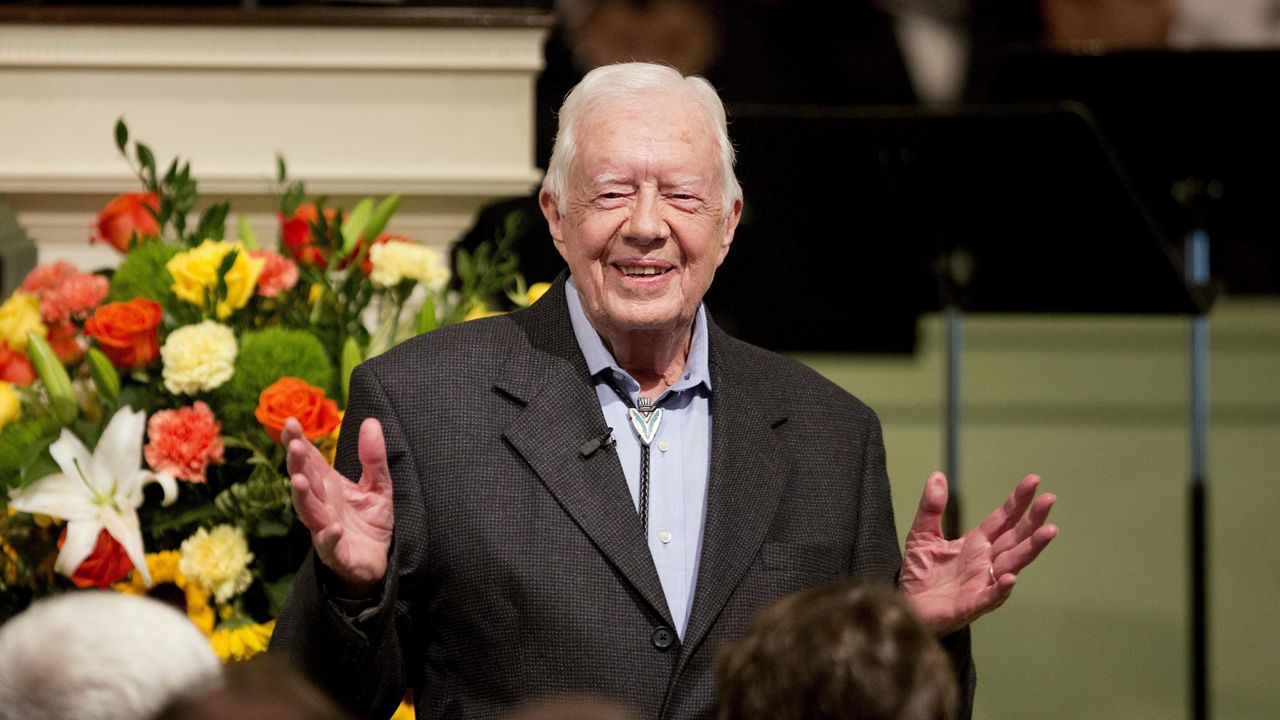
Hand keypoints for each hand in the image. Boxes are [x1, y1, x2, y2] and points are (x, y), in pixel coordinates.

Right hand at [285, 416, 393, 597]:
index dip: (298, 442)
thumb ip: (373, 457)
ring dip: (302, 497)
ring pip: (309, 511)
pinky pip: (329, 544)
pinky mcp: (336, 553)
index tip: (290, 422)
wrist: (378, 562)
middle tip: (295, 446)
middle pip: (305, 481)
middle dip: (298, 463)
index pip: (310, 460)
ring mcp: (325, 528)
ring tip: (299, 481)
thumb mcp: (378, 485)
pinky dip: (328, 536)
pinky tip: (332, 527)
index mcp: (328, 486)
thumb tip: (371, 421)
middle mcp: (322, 505)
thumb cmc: (370, 522)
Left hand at [900, 472, 1057, 635]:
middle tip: (1050, 499)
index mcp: (977, 543)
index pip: (1003, 519)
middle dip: (1033, 519)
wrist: (909, 608)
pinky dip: (1002, 587)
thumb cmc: (920, 574)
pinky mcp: (973, 604)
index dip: (1018, 501)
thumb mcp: (922, 535)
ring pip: (1013, 563)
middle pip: (1015, 538)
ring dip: (1031, 548)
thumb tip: (936, 475)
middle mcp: (987, 561)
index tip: (1033, 480)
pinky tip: (1011, 577)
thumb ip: (931, 508)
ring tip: (1049, 531)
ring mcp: (983, 582)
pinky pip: (992, 596)